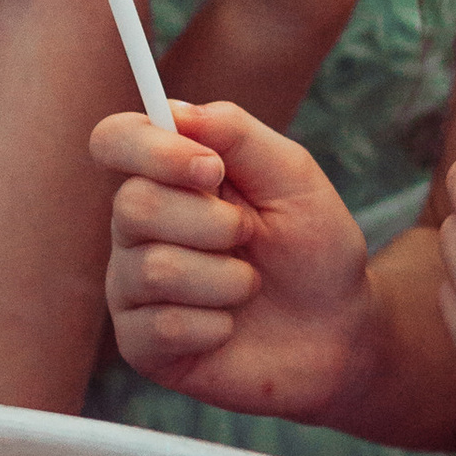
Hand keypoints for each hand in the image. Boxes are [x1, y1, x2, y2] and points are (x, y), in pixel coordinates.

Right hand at [92, 98, 372, 419]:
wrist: (341, 331)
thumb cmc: (314, 248)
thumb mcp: (293, 177)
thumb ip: (237, 135)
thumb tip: (172, 110)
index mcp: (167, 177)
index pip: (115, 140)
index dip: (152, 149)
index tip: (212, 169)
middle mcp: (137, 228)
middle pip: (133, 205)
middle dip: (214, 224)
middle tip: (250, 237)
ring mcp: (133, 287)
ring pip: (155, 269)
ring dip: (226, 279)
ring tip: (248, 287)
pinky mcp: (141, 345)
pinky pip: (163, 326)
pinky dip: (217, 325)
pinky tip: (230, 328)